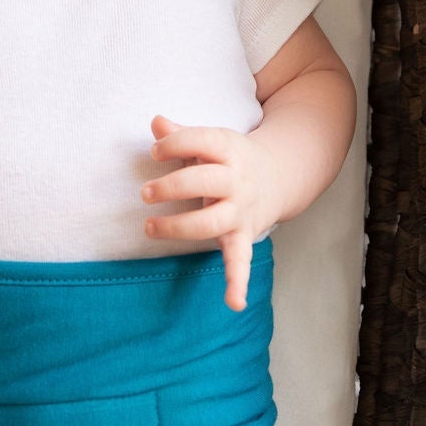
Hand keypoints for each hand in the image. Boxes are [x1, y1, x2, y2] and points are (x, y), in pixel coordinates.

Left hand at [139, 113, 280, 311]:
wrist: (279, 175)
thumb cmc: (229, 157)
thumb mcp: (211, 141)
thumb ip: (181, 134)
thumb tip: (155, 122)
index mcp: (229, 150)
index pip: (201, 141)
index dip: (175, 144)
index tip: (155, 150)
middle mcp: (237, 180)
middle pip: (205, 181)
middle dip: (173, 186)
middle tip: (145, 192)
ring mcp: (241, 210)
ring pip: (211, 221)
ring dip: (178, 226)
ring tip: (149, 227)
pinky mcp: (243, 236)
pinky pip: (241, 260)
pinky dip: (238, 282)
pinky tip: (234, 303)